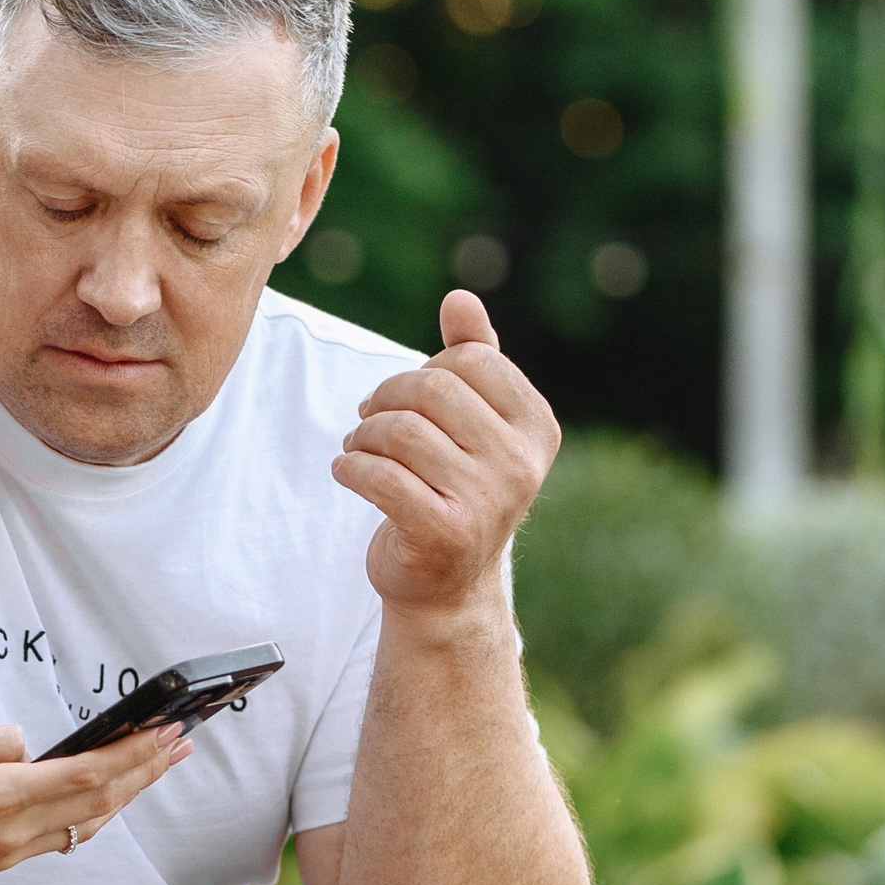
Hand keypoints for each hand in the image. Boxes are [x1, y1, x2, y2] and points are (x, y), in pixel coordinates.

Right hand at [0, 719, 185, 884]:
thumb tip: (30, 746)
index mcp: (0, 799)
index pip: (89, 775)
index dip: (136, 753)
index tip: (168, 730)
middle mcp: (11, 834)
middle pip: (100, 805)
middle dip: (145, 773)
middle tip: (181, 743)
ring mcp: (4, 854)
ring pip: (83, 826)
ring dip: (123, 796)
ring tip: (152, 766)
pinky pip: (56, 837)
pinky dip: (87, 814)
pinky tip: (99, 796)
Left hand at [332, 290, 560, 622]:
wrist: (446, 586)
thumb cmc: (456, 492)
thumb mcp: (475, 423)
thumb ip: (475, 357)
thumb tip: (461, 297)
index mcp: (537, 427)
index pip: (471, 360)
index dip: (423, 369)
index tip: (401, 397)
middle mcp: (521, 464)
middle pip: (433, 390)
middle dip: (385, 398)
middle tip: (366, 420)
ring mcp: (487, 502)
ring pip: (401, 431)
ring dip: (362, 435)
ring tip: (357, 448)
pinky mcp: (444, 535)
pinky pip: (381, 477)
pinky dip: (351, 467)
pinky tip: (347, 471)